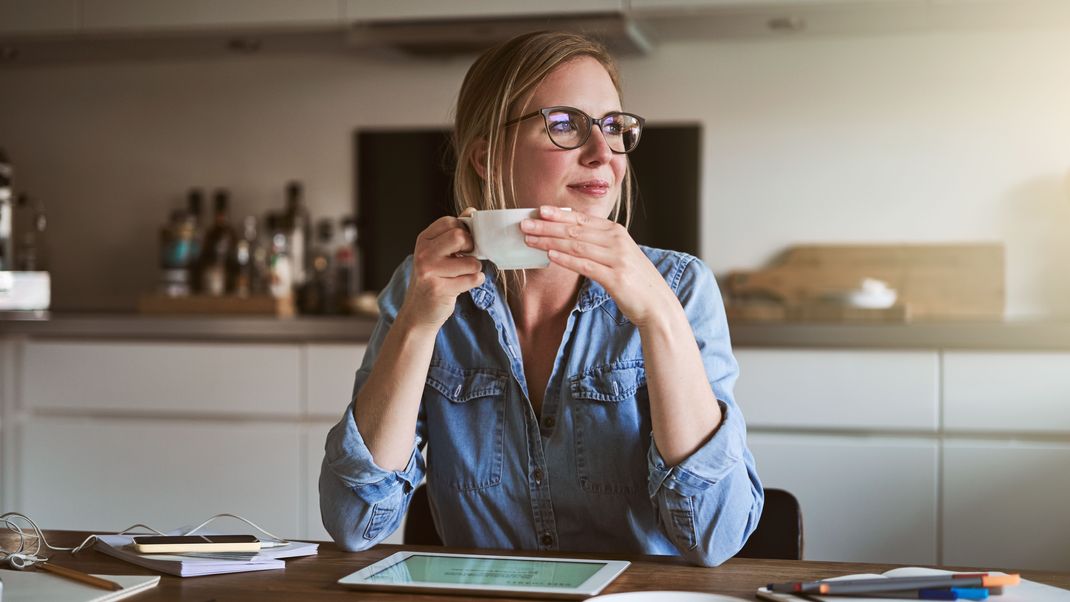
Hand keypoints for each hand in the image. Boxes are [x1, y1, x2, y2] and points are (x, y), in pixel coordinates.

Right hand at [398, 209, 483, 331]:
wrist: (418, 313)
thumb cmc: (432, 280)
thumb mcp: (437, 253)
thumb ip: (454, 232)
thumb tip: (471, 211)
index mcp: (424, 240)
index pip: (451, 222)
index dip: (464, 231)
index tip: (464, 244)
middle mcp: (424, 253)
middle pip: (460, 236)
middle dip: (472, 248)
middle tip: (466, 257)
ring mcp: (430, 271)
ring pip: (471, 261)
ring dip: (475, 269)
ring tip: (464, 274)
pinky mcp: (440, 289)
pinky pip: (472, 279)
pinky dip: (475, 281)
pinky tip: (463, 285)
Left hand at [520, 205, 675, 326]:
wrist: (657, 303)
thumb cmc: (634, 280)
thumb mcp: (618, 255)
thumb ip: (598, 244)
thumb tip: (567, 239)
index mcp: (616, 232)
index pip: (582, 219)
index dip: (559, 214)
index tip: (539, 210)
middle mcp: (617, 241)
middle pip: (575, 230)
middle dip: (547, 226)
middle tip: (524, 224)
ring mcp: (617, 258)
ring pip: (576, 246)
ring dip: (550, 241)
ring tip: (529, 239)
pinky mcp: (615, 278)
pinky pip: (585, 266)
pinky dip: (566, 259)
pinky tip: (550, 255)